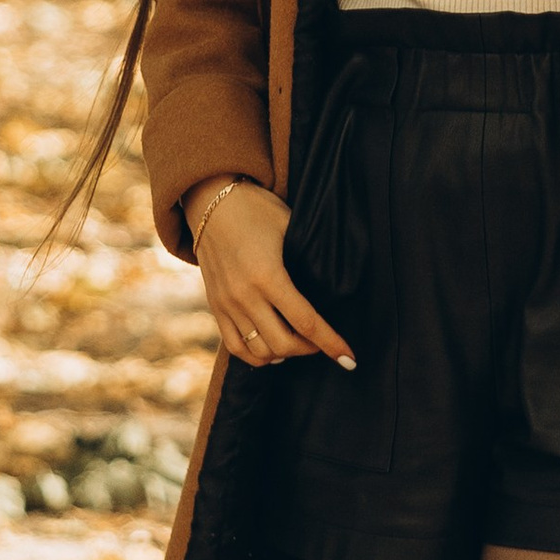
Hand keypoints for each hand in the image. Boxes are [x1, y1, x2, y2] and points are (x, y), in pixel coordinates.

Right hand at [182, 178, 355, 370]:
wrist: (210, 199)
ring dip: (285, 354)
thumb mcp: (290, 224)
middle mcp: (245, 295)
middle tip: (322, 341)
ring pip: (260, 351)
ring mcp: (227, 304)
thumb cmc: (256, 208)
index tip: (349, 360)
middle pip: (284, 344)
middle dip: (310, 349)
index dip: (330, 343)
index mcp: (268, 275)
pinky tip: (272, 350)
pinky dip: (257, 356)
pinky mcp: (215, 306)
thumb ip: (310, 255)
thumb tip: (337, 279)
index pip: (306, 322)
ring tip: (299, 344)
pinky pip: (235, 347)